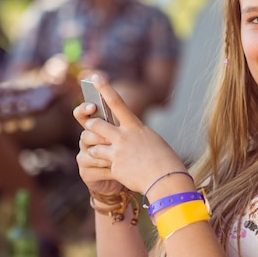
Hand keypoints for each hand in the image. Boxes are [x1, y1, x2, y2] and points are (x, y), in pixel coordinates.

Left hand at [73, 74, 185, 195]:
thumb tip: (124, 134)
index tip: (94, 76)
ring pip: (93, 144)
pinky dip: (101, 163)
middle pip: (96, 124)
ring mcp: (118, 152)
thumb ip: (135, 134)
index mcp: (136, 127)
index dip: (104, 88)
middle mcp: (124, 137)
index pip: (116, 102)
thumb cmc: (164, 160)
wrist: (166, 180)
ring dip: (94, 147)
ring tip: (101, 152)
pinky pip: (98, 161)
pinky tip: (113, 168)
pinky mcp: (114, 167)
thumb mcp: (152, 140)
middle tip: (91, 127)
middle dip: (91, 125)